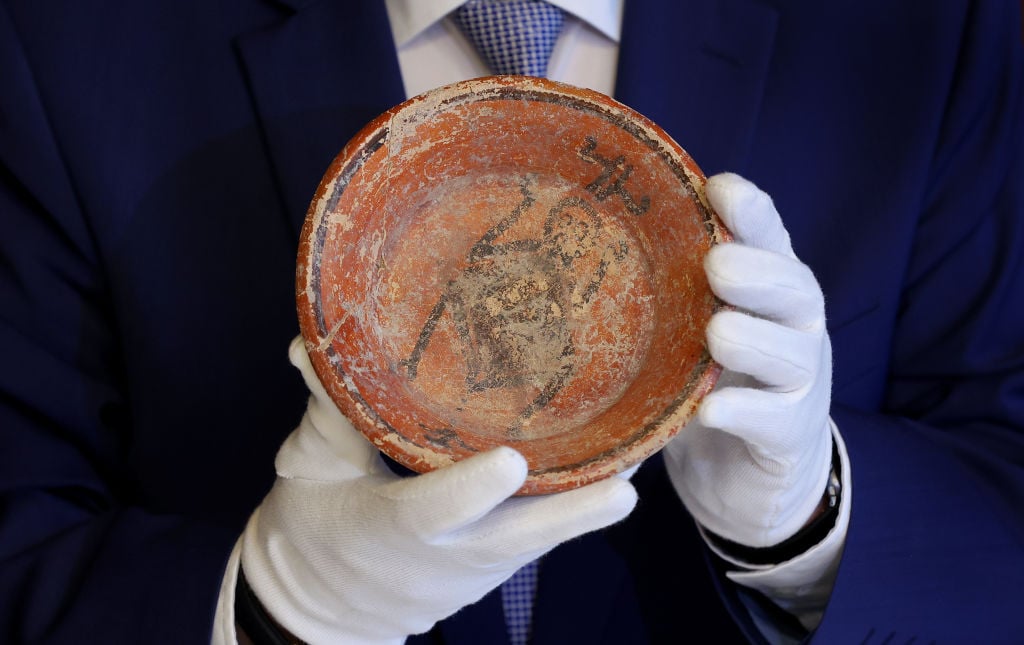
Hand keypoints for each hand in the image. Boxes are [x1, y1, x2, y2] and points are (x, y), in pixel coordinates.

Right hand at [233, 336, 637, 643]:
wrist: (321, 609)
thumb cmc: (311, 530)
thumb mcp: (308, 470)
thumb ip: (324, 412)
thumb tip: (312, 344)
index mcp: (390, 529)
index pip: (431, 511)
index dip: (470, 490)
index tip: (511, 463)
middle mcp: (445, 557)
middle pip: (516, 540)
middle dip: (573, 514)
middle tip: (623, 487)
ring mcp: (475, 569)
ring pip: (540, 541)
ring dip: (590, 506)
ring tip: (644, 455)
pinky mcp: (492, 568)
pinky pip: (540, 539)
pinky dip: (576, 508)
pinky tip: (616, 467)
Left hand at [663, 173, 832, 547]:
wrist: (745, 475)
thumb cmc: (708, 381)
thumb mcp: (688, 328)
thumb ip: (667, 289)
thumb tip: (585, 233)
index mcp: (769, 289)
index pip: (769, 240)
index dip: (751, 213)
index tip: (719, 187)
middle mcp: (795, 328)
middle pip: (794, 290)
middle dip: (759, 273)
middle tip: (717, 265)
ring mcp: (800, 383)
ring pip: (790, 353)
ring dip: (753, 341)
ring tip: (716, 333)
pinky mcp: (789, 435)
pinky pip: (771, 420)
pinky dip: (742, 413)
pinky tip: (710, 411)